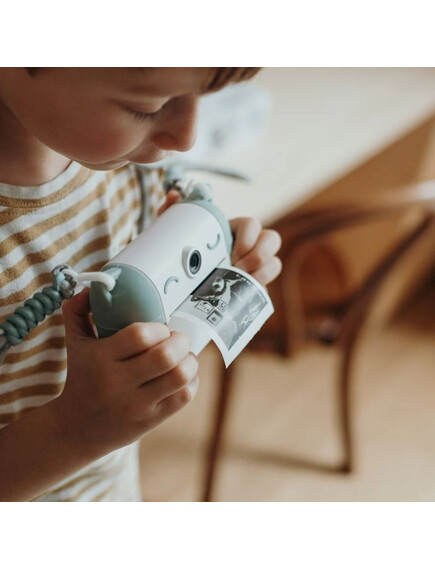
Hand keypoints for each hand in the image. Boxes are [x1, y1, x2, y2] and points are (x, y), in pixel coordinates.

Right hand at [55, 289, 198, 458]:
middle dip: (181, 342)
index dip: (160, 328)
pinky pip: (183, 397)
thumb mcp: (74, 343)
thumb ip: (78, 311)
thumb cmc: (82, 378)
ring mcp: (135, 404)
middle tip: (177, 340)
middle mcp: (117, 383)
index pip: (140, 336)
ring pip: (180, 376)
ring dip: (190, 361)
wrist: (75, 429)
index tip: (161, 328)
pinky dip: (191, 382)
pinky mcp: (149, 421)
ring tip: (183, 357)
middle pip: (166, 356)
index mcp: (100, 358)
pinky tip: (182, 376)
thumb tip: (90, 288)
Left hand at [159, 191, 281, 285]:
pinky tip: (245, 297)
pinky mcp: (254, 286)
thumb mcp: (179, 233)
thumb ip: (175, 211)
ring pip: (275, 263)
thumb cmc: (187, 252)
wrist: (183, 283)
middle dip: (259, 255)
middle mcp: (250, 245)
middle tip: (238, 269)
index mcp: (235, 229)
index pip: (252, 224)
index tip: (232, 254)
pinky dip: (259, 291)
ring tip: (242, 284)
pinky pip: (266, 287)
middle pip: (272, 240)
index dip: (248, 237)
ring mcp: (255, 267)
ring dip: (263, 273)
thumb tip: (174, 195)